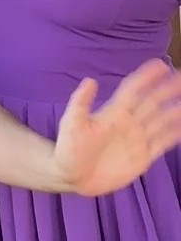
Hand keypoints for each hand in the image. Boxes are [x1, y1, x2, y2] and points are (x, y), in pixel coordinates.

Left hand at [54, 61, 180, 195]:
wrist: (71, 176)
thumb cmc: (69, 148)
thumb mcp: (72, 124)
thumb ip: (81, 103)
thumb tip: (90, 80)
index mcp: (114, 112)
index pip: (134, 89)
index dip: (146, 77)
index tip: (161, 65)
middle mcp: (129, 122)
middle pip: (153, 101)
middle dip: (168, 89)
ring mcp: (137, 139)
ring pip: (162, 120)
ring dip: (175, 110)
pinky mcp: (142, 157)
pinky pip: (162, 143)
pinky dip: (174, 134)